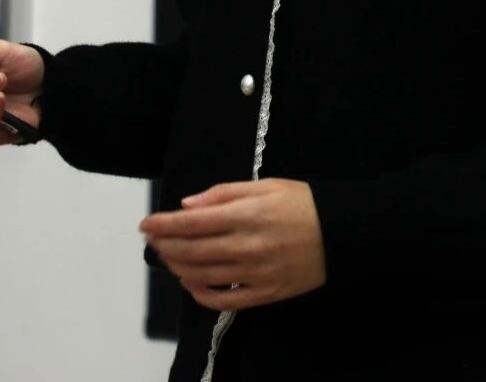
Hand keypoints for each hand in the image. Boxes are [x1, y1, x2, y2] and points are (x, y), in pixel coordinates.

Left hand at [139, 178, 326, 310]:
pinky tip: (190, 283)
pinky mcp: (264, 294)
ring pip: (202, 276)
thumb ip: (224, 193)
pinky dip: (200, 294)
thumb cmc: (301, 202)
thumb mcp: (265, 185)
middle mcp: (246, 246)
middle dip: (165, 245)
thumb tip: (187, 205)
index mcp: (246, 215)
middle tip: (152, 240)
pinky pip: (223, 300)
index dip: (164, 224)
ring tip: (166, 257)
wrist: (340, 232)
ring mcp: (254, 274)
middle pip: (192, 251)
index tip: (146, 224)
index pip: (192, 222)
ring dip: (177, 266)